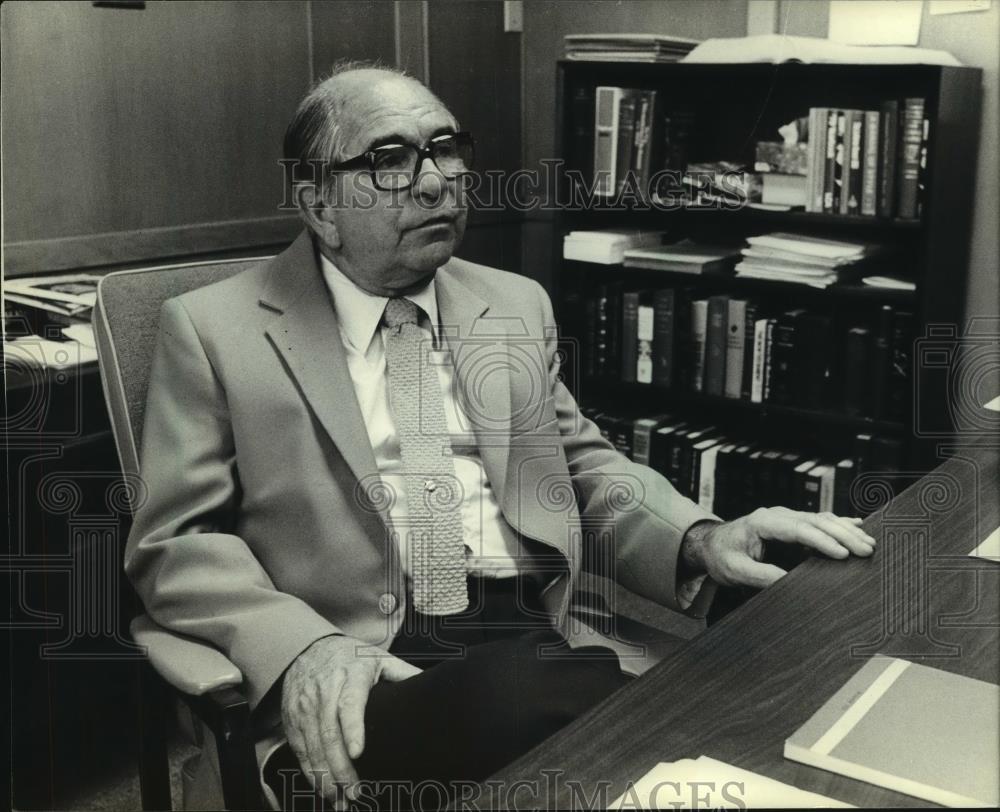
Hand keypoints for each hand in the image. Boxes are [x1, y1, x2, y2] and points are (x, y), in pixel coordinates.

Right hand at [281, 634, 420, 802]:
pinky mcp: (292, 718)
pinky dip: (310, 773)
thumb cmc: (350, 656)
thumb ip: (404, 673)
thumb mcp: (379, 657)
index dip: (353, 729)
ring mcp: (305, 705)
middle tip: (356, 792)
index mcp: (351, 675)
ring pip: (313, 746)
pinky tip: (323, 789)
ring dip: (325, 777)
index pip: (349, 704)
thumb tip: (432, 687)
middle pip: (329, 734)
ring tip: (341, 800)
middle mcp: (324, 691)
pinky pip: (299, 750)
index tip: (359, 752)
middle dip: (341, 768)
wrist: (307, 647)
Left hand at [682, 507, 875, 588]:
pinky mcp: (790, 522)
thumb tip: (788, 582)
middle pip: (815, 521)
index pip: (798, 529)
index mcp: (762, 522)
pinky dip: (839, 524)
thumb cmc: (722, 556)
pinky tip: (858, 526)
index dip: (822, 540)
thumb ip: (760, 575)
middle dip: (843, 534)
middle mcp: (776, 514)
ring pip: (820, 519)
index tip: (843, 554)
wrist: (711, 544)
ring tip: (869, 542)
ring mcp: (784, 516)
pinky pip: (818, 521)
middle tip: (867, 549)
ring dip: (845, 529)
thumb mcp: (735, 570)